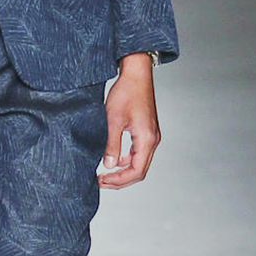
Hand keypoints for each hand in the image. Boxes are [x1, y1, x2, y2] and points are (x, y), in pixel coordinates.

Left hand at [98, 54, 160, 189]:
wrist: (136, 74)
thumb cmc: (126, 92)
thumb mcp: (114, 120)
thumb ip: (112, 144)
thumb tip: (109, 165)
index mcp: (147, 139)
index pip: (136, 171)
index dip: (119, 180)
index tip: (102, 181)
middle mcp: (153, 140)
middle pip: (139, 170)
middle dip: (120, 179)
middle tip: (102, 181)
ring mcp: (151, 136)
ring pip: (139, 162)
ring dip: (123, 171)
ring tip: (106, 173)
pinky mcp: (146, 131)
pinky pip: (138, 152)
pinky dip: (126, 159)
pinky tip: (114, 158)